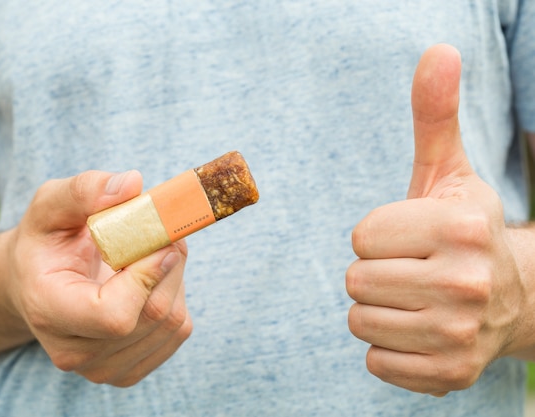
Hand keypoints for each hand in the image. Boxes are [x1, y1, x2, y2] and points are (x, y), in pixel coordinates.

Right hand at [6, 170, 191, 386]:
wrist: (36, 282)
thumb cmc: (45, 241)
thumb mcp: (51, 204)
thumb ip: (84, 190)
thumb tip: (132, 185)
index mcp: (49, 310)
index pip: (115, 316)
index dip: (148, 275)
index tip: (157, 239)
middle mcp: (73, 352)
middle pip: (153, 315)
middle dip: (169, 265)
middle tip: (161, 233)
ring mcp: (102, 368)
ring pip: (173, 323)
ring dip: (176, 278)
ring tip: (150, 253)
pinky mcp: (129, 370)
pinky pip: (178, 333)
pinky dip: (177, 297)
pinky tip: (152, 279)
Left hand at [346, 44, 524, 394]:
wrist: (513, 296)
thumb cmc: (461, 229)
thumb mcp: (448, 171)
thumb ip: (434, 116)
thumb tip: (436, 51)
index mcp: (462, 226)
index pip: (360, 236)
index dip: (376, 235)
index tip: (408, 237)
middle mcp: (467, 282)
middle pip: (356, 280)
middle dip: (373, 272)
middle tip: (411, 269)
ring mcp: (460, 334)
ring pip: (359, 321)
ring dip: (377, 308)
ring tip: (414, 297)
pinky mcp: (450, 374)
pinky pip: (374, 361)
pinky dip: (387, 347)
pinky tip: (418, 330)